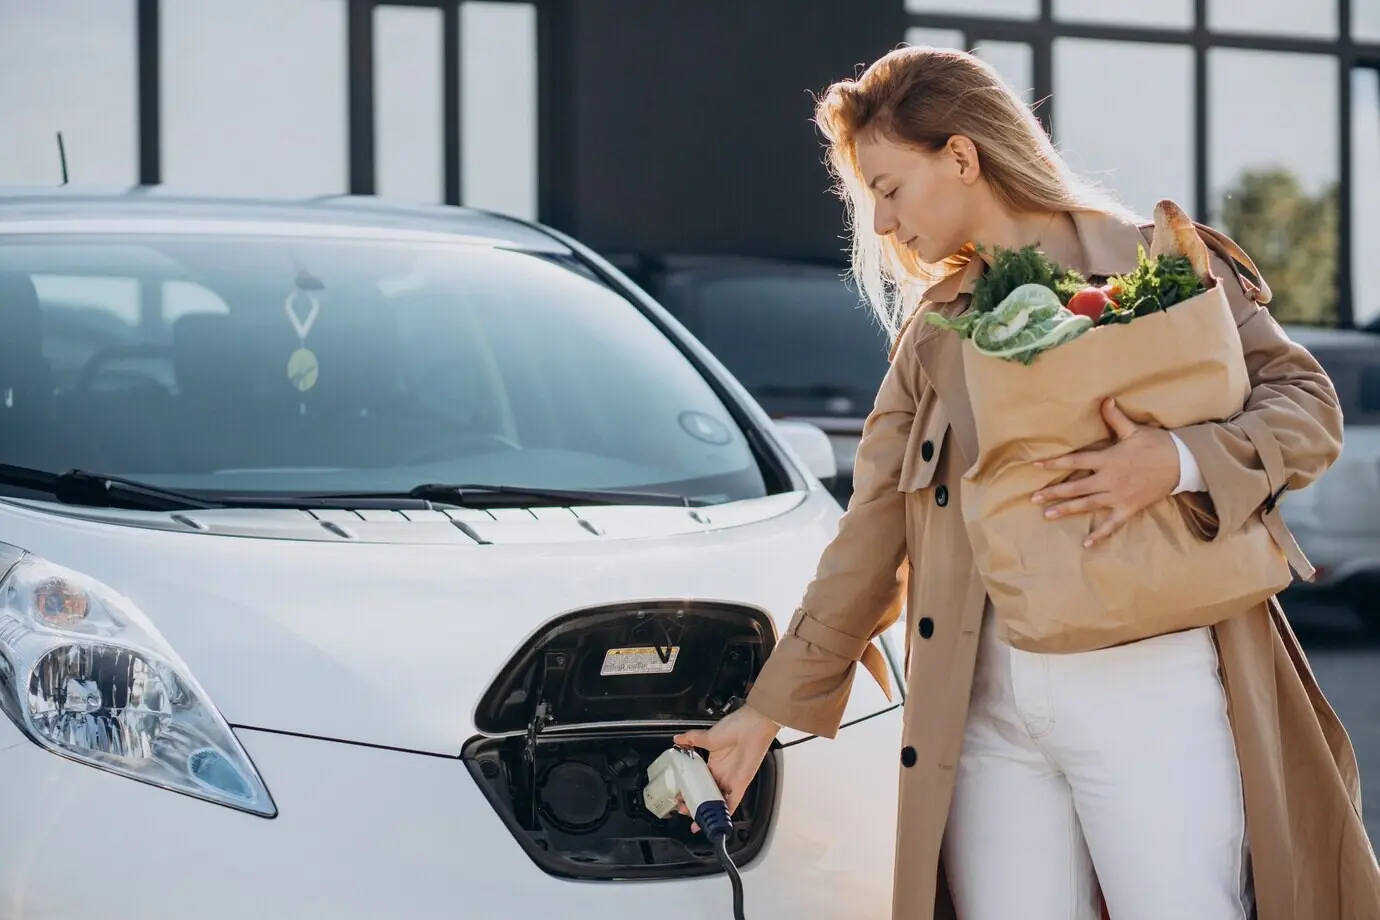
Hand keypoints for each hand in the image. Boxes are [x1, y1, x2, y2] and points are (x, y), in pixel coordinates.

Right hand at [673, 704, 778, 830]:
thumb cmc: (735, 727)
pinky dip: (725, 813)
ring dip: (707, 811)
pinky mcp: (740, 785)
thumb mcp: (707, 736)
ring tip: (694, 819)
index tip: (680, 797)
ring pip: (717, 802)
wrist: (751, 726)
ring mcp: (731, 781)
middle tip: (683, 809)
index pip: (700, 783)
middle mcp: (722, 775)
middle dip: (695, 804)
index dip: (690, 791)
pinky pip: (732, 803)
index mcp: (714, 764)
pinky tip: (716, 821)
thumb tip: (677, 739)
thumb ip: (690, 739)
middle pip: (707, 795)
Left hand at [1031, 397, 1179, 547]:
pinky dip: (1099, 535)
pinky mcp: (1129, 508)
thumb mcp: (1135, 430)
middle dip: (1054, 492)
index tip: (1036, 466)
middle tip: (1033, 497)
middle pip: (1076, 487)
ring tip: (1047, 514)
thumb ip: (1115, 418)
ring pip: (1087, 504)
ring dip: (1067, 509)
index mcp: (1108, 459)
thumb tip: (1105, 399)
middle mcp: (1110, 479)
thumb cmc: (1157, 445)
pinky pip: (1112, 525)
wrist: (1183, 464)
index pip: (1076, 461)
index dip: (1055, 463)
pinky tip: (1085, 544)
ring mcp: (1118, 496)